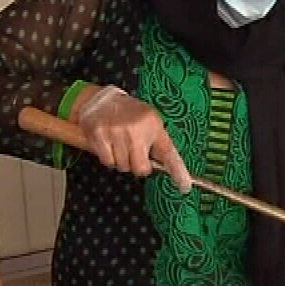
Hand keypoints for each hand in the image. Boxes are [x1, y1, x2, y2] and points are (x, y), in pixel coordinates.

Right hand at [75, 85, 192, 192]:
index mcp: (152, 125)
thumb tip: (166, 168)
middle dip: (138, 165)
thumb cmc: (129, 113)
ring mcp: (116, 133)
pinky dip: (109, 158)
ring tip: (119, 143)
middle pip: (140, 168)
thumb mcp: (150, 122)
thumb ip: (158, 144)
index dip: (177, 172)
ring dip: (122, 160)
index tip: (185, 186)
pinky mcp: (99, 137)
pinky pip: (108, 162)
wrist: (101, 99)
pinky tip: (109, 144)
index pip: (168, 152)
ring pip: (123, 166)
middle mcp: (135, 130)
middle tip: (134, 151)